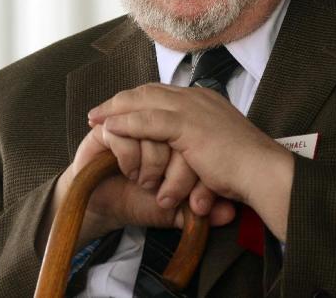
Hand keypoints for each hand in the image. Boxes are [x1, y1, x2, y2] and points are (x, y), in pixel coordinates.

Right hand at [35, 124, 234, 253]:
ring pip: (154, 128)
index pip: (199, 137)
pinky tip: (131, 174)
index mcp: (181, 133)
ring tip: (148, 184)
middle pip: (178, 130)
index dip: (197, 169)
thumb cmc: (144, 201)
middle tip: (168, 195)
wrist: (107, 210)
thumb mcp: (180, 207)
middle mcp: (158, 122)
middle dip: (177, 170)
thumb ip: (203, 207)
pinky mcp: (105, 130)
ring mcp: (132, 122)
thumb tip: (229, 213)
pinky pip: (124, 133)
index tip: (196, 204)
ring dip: (153, 163)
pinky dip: (130, 157)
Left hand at [87, 84, 294, 239]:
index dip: (136, 100)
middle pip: (148, 91)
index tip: (118, 109)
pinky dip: (126, 123)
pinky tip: (110, 128)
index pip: (162, 92)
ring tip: (95, 118)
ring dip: (116, 109)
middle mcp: (197, 98)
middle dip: (120, 100)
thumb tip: (186, 152)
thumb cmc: (246, 167)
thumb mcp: (220, 146)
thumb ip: (201, 142)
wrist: (262, 171)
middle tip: (98, 111)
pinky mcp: (188, 125)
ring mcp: (192, 108)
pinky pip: (148, 121)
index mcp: (205, 100)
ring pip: (144, 101)